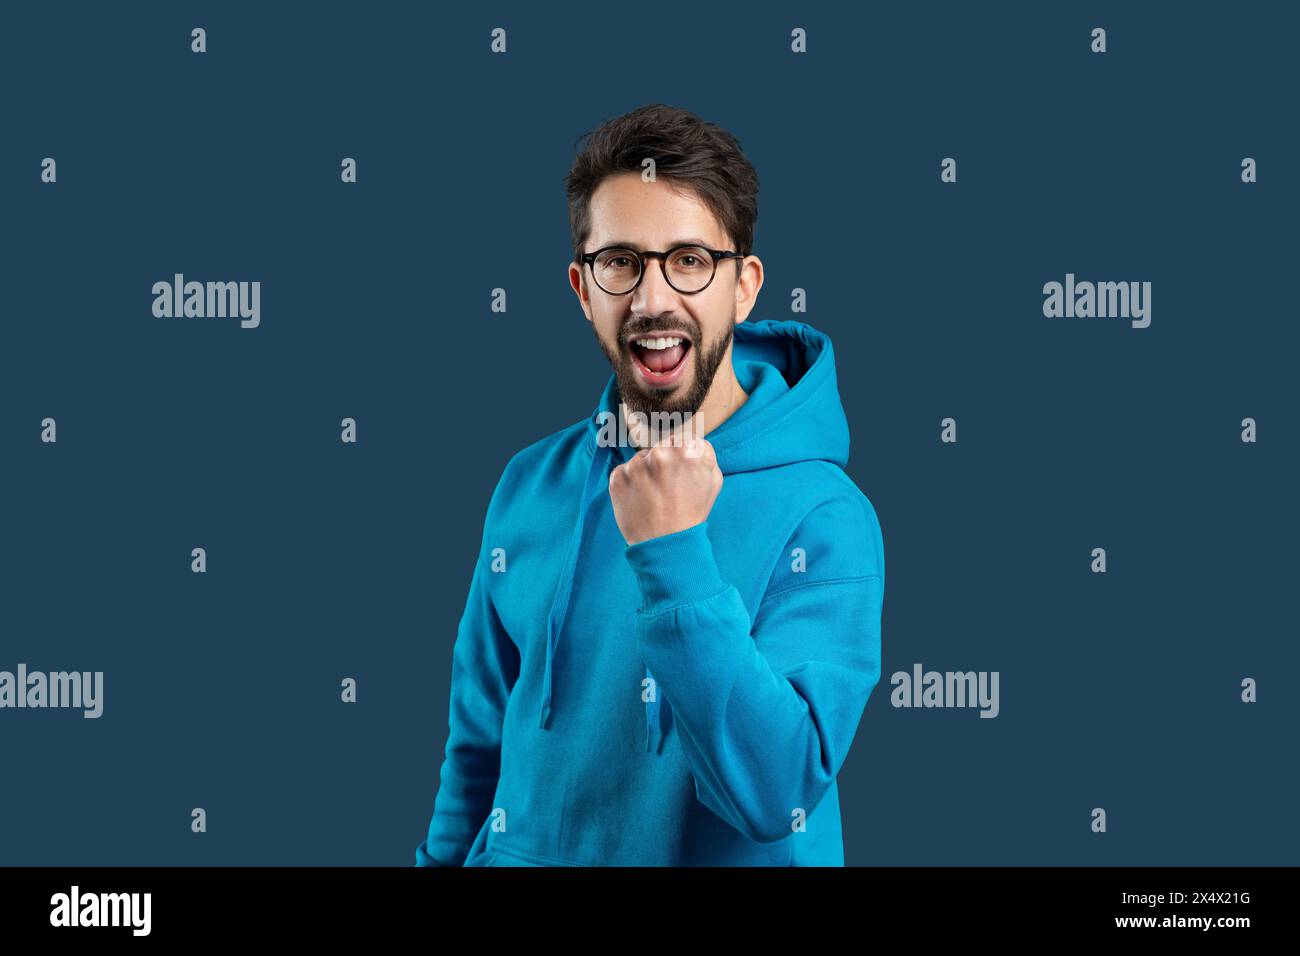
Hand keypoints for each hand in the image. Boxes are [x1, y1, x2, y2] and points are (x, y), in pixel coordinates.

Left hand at [608, 438, 722, 545]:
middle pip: (661, 447)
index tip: (679, 472)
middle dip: (663, 462)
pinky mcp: (617, 477)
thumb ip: (706, 453)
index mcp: (688, 451)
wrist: (665, 544)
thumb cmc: (691, 513)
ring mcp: (636, 465)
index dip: (681, 456)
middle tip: (667, 486)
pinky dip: (630, 482)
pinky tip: (640, 498)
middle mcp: (661, 453)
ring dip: (646, 472)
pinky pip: (624, 471)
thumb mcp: (713, 480)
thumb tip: (692, 440)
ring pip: (642, 458)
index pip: (682, 439)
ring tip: (654, 496)